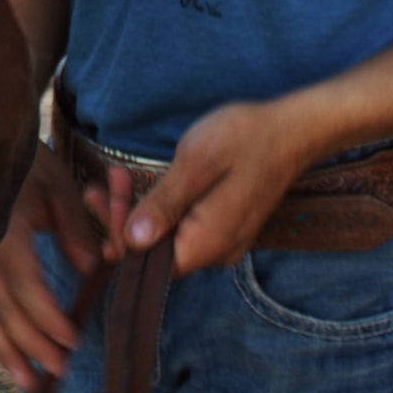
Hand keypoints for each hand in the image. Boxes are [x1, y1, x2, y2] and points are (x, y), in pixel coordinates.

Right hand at [0, 142, 128, 390]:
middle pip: (4, 309)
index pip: (23, 285)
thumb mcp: (57, 186)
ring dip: (7, 351)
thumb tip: (92, 268)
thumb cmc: (26, 163)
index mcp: (3, 230)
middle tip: (60, 370)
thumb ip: (74, 228)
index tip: (71, 339)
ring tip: (29, 383)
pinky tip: (3, 358)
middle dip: (32, 344)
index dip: (46, 317)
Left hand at [111, 99, 312, 276]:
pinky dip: (161, 210)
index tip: (98, 198)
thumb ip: (164, 204)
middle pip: (156, 253)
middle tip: (104, 182)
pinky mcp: (224, 226)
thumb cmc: (246, 138)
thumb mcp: (197, 162)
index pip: (149, 262)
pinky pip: (184, 229)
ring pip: (168, 239)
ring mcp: (223, 241)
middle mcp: (217, 252)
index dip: (119, 235)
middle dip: (123, 218)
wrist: (293, 129)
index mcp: (208, 242)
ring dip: (139, 211)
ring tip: (116, 178)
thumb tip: (132, 240)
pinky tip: (144, 186)